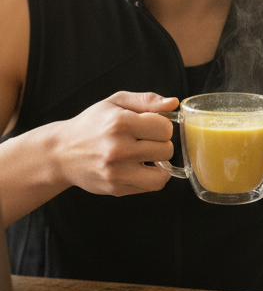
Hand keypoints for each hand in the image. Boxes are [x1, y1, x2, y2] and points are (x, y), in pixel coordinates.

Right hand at [51, 91, 178, 197]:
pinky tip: (137, 167)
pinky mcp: (116, 189)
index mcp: (120, 123)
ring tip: (146, 157)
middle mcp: (118, 149)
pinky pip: (150, 187)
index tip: (150, 126)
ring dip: (160, 165)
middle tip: (145, 141)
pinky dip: (149, 177)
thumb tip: (173, 103)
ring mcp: (117, 172)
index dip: (161, 126)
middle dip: (160, 144)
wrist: (61, 152)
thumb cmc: (91, 124)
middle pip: (166, 150)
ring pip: (163, 175)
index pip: (165, 129)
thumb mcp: (115, 102)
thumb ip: (147, 101)